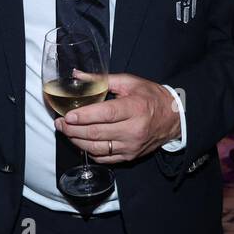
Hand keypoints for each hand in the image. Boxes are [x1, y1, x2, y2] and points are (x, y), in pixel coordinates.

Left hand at [55, 72, 179, 164]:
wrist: (173, 118)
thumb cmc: (150, 97)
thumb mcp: (129, 82)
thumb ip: (101, 79)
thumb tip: (77, 75)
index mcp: (135, 108)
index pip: (105, 114)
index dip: (84, 116)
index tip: (67, 116)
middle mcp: (133, 130)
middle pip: (97, 133)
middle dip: (73, 130)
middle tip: (60, 123)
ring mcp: (131, 146)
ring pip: (97, 148)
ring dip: (77, 141)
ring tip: (66, 132)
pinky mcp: (129, 156)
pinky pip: (104, 158)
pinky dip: (88, 152)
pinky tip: (80, 142)